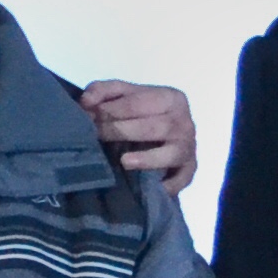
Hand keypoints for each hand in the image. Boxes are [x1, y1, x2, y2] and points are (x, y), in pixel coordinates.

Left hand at [79, 78, 199, 191]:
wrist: (167, 133)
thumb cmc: (141, 112)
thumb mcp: (123, 95)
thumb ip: (103, 90)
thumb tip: (86, 101)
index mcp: (170, 98)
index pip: (138, 103)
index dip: (110, 110)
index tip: (87, 117)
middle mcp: (184, 121)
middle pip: (154, 127)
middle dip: (121, 131)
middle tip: (96, 136)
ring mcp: (189, 147)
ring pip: (172, 152)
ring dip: (148, 158)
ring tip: (124, 161)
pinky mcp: (190, 169)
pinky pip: (183, 178)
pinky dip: (171, 184)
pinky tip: (153, 187)